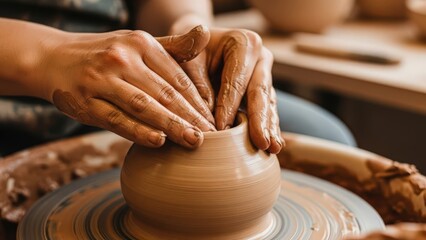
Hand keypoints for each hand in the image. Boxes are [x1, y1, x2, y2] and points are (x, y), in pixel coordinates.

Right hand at [41, 26, 215, 147]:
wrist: (54, 58)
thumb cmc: (107, 54)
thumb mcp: (138, 44)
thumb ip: (173, 46)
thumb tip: (206, 32)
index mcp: (140, 43)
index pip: (177, 77)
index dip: (199, 100)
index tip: (214, 118)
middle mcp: (122, 58)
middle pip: (165, 93)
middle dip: (191, 116)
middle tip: (213, 134)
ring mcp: (101, 80)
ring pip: (144, 106)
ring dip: (171, 126)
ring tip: (194, 141)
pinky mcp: (85, 102)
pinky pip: (117, 120)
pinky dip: (138, 131)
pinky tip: (159, 141)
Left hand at [173, 26, 283, 152]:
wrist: (197, 49)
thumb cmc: (188, 53)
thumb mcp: (186, 60)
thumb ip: (195, 83)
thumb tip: (207, 116)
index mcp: (244, 43)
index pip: (235, 80)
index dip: (228, 106)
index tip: (221, 129)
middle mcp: (260, 58)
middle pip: (260, 92)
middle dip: (260, 120)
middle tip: (262, 143)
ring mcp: (265, 75)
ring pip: (268, 105)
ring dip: (269, 128)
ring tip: (272, 149)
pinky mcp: (264, 92)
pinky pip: (267, 112)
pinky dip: (267, 130)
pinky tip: (272, 148)